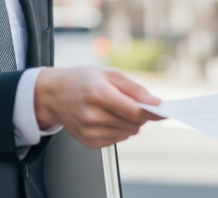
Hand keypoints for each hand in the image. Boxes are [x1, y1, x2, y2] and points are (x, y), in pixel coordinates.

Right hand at [34, 67, 162, 148]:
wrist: (53, 95)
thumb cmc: (81, 80)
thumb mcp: (109, 74)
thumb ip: (134, 88)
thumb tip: (155, 102)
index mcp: (97, 94)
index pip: (133, 111)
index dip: (151, 112)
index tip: (163, 111)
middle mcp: (92, 116)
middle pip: (133, 124)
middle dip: (140, 115)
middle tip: (132, 102)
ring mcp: (89, 132)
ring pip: (128, 133)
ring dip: (130, 123)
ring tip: (115, 108)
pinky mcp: (89, 142)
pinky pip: (117, 140)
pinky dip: (119, 130)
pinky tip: (107, 118)